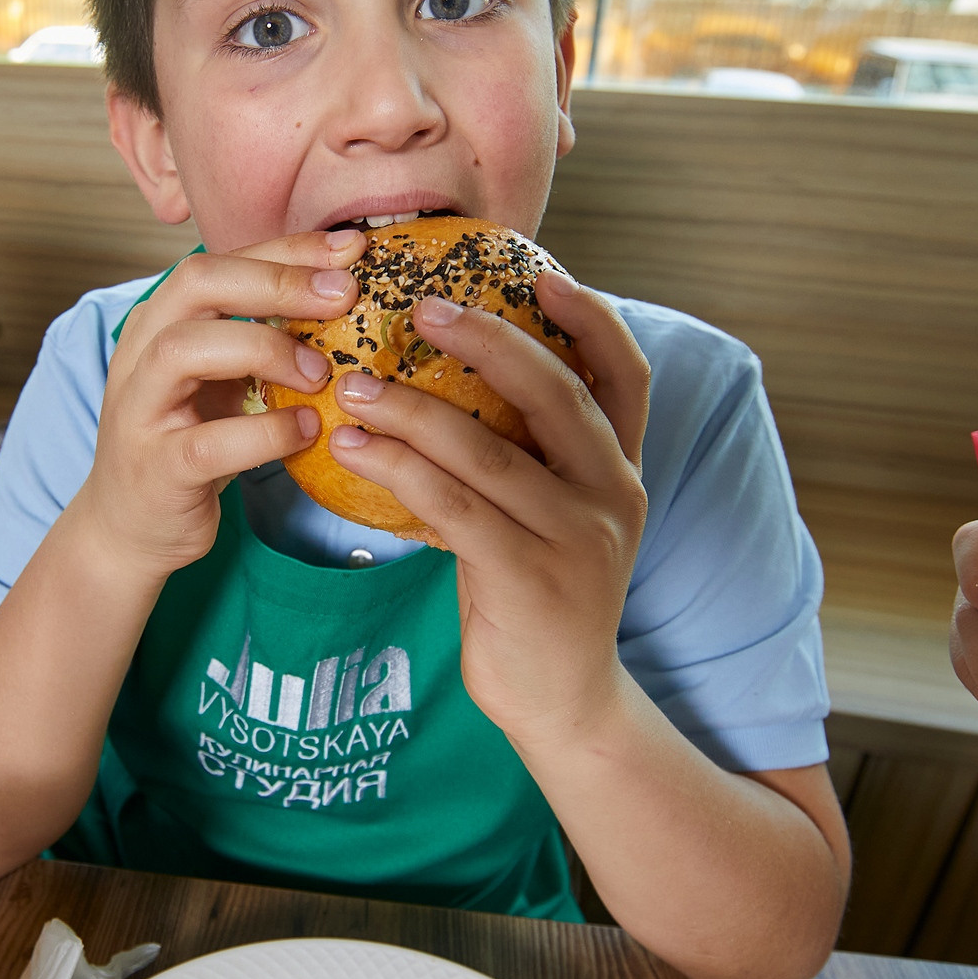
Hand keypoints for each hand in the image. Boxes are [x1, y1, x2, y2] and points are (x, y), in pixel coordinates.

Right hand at [71, 230, 366, 578]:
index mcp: (159, 321)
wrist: (130, 527)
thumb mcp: (218, 378)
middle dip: (276, 281)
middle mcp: (139, 354)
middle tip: (343, 295)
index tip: (351, 249)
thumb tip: (337, 292)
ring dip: (264, 349)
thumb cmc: (186, 441)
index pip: (219, 261)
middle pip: (195, 284)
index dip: (286, 249)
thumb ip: (257, 335)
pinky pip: (209, 443)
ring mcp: (140, 411)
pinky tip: (306, 430)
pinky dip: (266, 433)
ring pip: (184, 350)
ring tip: (319, 372)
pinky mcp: (157, 470)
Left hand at [324, 271, 649, 740]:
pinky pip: (454, 508)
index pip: (627, 375)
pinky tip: (350, 449)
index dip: (592, 320)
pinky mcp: (529, 581)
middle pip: (556, 394)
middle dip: (487, 341)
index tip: (543, 272)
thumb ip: (525, 457)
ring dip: (413, 409)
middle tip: (420, 307)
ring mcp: (576, 540)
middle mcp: (612, 496)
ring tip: (354, 384)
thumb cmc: (535, 598)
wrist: (561, 705)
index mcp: (622, 471)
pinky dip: (398, 470)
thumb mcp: (546, 519)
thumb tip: (450, 384)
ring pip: (490, 450)